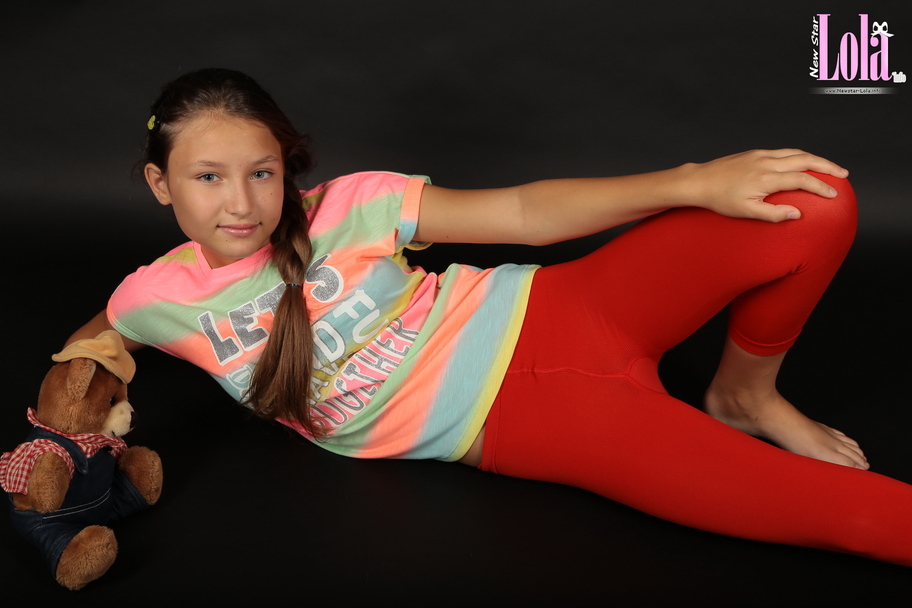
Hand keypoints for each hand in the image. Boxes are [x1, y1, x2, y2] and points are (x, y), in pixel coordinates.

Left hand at [680, 149, 849, 221]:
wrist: (700, 181)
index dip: (821, 187)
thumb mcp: (746, 212)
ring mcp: (761, 155)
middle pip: (805, 159)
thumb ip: (773, 214)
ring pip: (796, 152)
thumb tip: (797, 214)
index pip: (802, 180)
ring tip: (829, 167)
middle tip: (843, 174)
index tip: (834, 194)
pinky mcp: (755, 152)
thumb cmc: (720, 199)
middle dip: (827, 166)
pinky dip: (799, 155)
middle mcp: (767, 162)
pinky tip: (804, 161)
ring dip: (815, 158)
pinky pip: (784, 151)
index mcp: (766, 179)